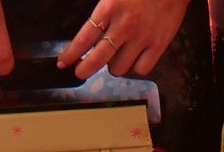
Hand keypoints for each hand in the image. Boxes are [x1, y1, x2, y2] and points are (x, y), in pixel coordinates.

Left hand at [59, 0, 190, 78]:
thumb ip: (102, 11)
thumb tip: (89, 33)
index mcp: (109, 8)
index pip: (83, 39)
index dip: (70, 54)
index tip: (63, 62)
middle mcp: (124, 26)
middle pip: (97, 60)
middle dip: (84, 69)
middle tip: (81, 71)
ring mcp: (143, 37)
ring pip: (118, 68)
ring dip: (113, 66)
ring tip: (114, 58)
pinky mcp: (160, 43)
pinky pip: (142, 69)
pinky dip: (136, 67)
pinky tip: (134, 59)